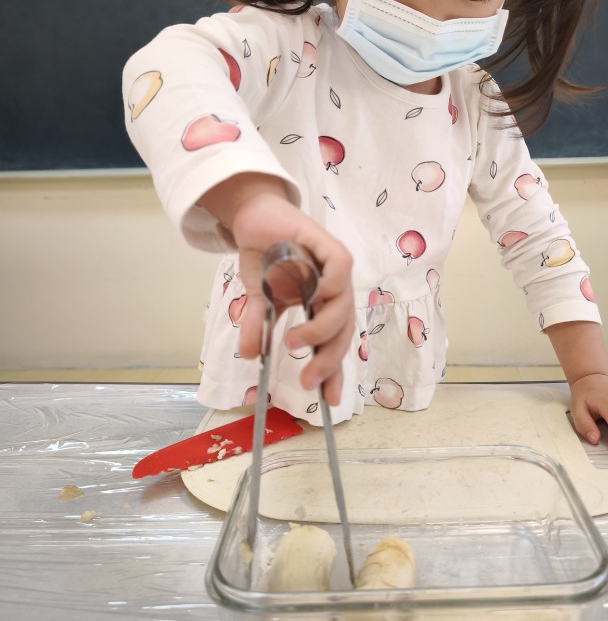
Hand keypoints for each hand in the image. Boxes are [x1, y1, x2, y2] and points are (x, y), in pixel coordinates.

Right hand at [200, 174, 354, 404]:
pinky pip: (340, 270)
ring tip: (293, 341)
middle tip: (307, 379)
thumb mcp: (257, 300)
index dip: (333, 373)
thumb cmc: (264, 258)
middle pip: (342, 332)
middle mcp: (333, 292)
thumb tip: (250, 356)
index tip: (329, 402)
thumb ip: (259, 327)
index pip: (333, 345)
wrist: (256, 218)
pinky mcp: (331, 247)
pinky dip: (330, 287)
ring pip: (343, 307)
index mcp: (320, 308)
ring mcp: (335, 270)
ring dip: (321, 330)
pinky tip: (313, 299)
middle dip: (328, 360)